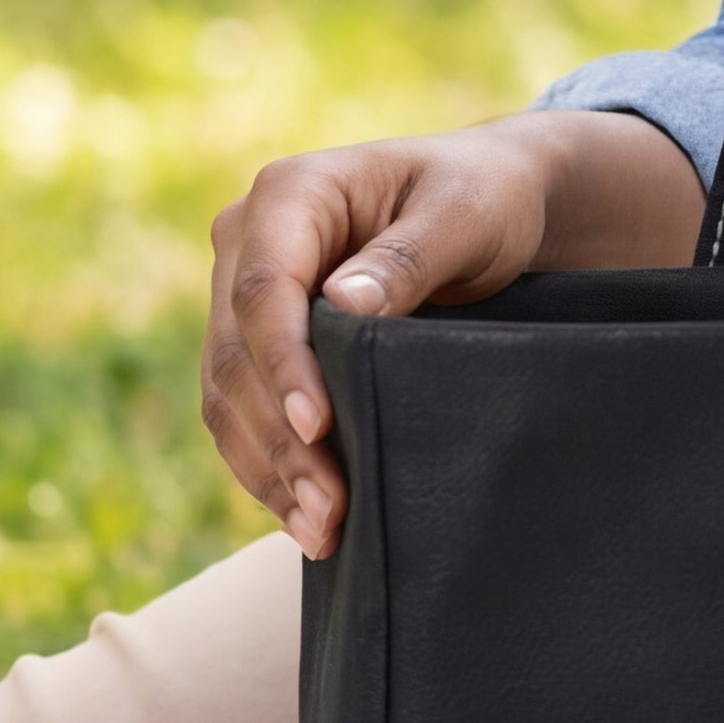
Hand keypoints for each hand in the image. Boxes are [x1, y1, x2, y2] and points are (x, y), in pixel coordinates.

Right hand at [202, 111, 704, 556]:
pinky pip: (245, 412)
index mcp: (290, 194)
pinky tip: (302, 513)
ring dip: (268, 468)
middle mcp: (248, 242)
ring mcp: (245, 296)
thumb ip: (407, 256)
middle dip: (278, 438)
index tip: (315, 426)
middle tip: (327, 508)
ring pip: (229, 395)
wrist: (494, 201)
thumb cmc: (484, 196)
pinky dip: (269, 465)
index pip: (264, 288)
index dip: (283, 363)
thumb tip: (343, 303)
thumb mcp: (466, 214)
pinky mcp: (260, 343)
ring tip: (319, 529)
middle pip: (236, 354)